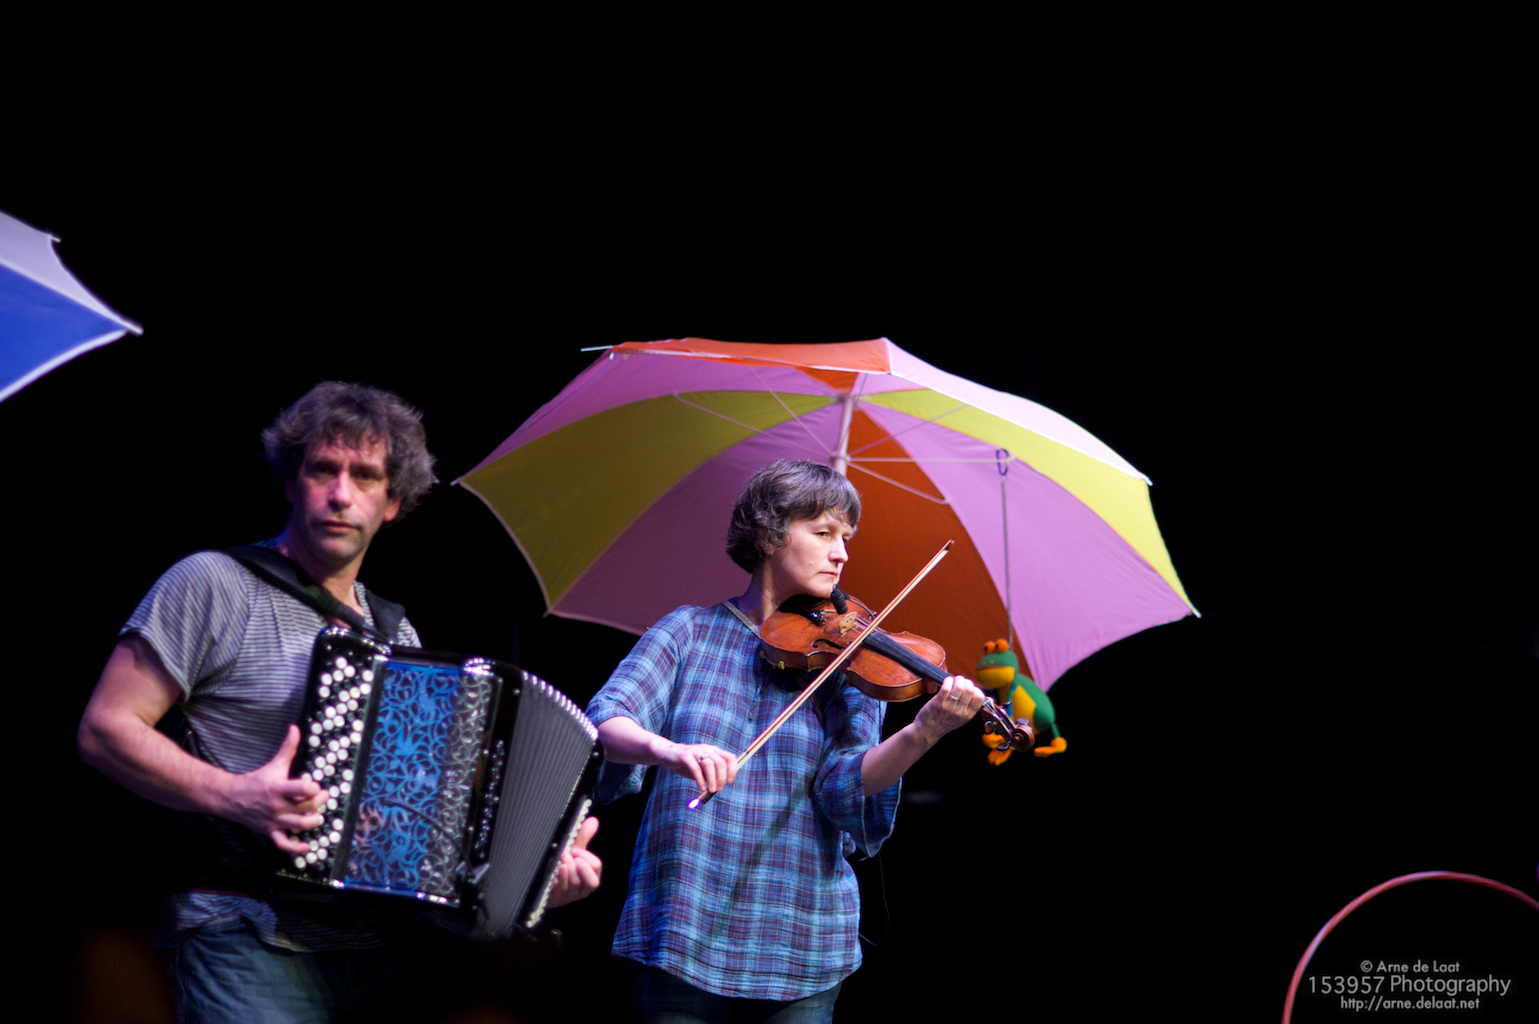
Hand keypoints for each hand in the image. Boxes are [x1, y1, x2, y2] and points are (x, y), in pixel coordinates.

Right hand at [220, 725, 325, 854]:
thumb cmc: (256, 780)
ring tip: (318, 816)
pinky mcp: (270, 832)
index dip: (312, 788)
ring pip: (298, 826)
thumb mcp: (274, 763)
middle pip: (305, 808)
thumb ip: (287, 747)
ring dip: (313, 823)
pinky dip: (296, 848)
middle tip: (323, 797)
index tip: (317, 785)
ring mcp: (274, 820)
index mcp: (278, 787)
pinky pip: (283, 844)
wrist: (230, 798)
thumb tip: (296, 728)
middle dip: (319, 804)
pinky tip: (308, 846)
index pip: (300, 789)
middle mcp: (277, 806)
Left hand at [547, 816, 602, 907]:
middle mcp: (583, 890)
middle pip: (592, 882)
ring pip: (575, 885)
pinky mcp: (557, 900)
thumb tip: (593, 820)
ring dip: (567, 869)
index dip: (585, 856)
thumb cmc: (559, 864)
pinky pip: (561, 890)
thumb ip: (582, 836)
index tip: (574, 849)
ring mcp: (570, 897)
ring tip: (559, 860)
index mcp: (590, 876)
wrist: (538, 880)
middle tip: (568, 855)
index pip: (596, 866)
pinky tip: (555, 869)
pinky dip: (560, 877)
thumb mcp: (571, 850)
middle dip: (580, 866)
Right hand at [657, 739, 739, 793]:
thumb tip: (719, 787)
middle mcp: (707, 748)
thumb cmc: (688, 764)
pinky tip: (701, 788)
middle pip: (721, 763)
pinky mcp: (685, 755)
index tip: (729, 782)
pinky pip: (695, 768)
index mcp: (714, 751)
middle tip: (718, 789)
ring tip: (710, 790)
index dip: (732, 771)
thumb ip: (711, 775)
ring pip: (709, 765)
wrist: (668, 754)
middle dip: (721, 778)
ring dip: (712, 780)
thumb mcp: (702, 769)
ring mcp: (696, 750)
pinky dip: (700, 780)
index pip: (730, 758)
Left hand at [913, 675, 985, 743]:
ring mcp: (949, 707)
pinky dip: (948, 681)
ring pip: (959, 687)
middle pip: (970, 690)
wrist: (928, 730)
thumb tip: (987, 697)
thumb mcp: (962, 719)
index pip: (980, 698)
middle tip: (961, 681)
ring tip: (954, 680)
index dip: (976, 689)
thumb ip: (972, 708)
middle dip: (966, 681)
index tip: (970, 688)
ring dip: (957, 679)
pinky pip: (946, 687)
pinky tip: (946, 682)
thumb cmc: (944, 722)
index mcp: (968, 715)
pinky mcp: (938, 702)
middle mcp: (960, 711)